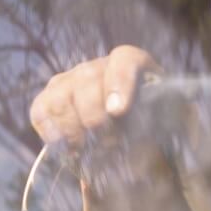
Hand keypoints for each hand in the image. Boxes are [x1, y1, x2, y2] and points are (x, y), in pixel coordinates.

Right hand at [29, 45, 161, 142]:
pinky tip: (68, 148)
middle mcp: (99, 67)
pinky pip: (40, 111)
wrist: (130, 137)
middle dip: (95, 117)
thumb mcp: (168, 122)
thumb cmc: (153, 127)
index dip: (119, 83)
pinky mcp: (50, 97)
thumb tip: (165, 125)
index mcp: (134, 65)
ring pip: (61, 97)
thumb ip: (170, 120)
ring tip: (88, 149)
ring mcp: (71, 79)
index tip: (118, 111)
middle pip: (86, 81)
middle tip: (108, 143)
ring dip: (73, 128)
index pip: (125, 61)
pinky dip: (51, 132)